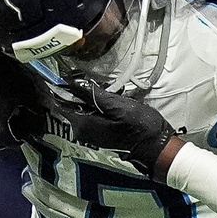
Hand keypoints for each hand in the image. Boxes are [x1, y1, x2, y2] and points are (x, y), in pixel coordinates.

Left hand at [45, 78, 177, 177]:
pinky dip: (105, 104)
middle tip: (107, 83)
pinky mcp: (100, 132)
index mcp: (83, 124)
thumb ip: (95, 95)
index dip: (64, 85)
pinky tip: (120, 100)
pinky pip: (95, 113)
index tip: (72, 72)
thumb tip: (75, 83)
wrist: (155, 146)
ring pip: (86, 106)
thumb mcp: (119, 107)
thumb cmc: (139, 127)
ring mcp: (91, 132)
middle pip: (75, 102)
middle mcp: (82, 130)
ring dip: (99, 96)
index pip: (61, 101)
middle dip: (88, 90)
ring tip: (118, 91)